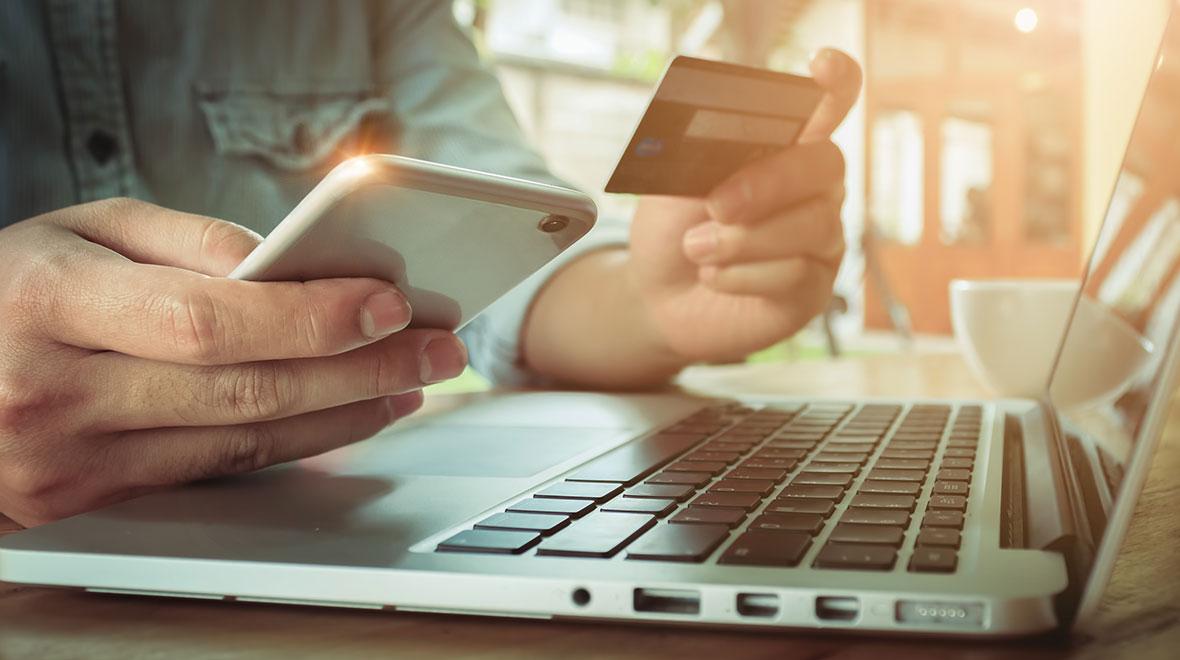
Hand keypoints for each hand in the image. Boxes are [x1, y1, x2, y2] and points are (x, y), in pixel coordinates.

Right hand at [0, 198, 466, 525]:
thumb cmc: (10, 287)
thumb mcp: (81, 229)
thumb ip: (186, 239)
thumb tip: (288, 267)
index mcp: (50, 305)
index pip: (206, 319)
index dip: (308, 316)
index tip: (390, 302)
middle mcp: (54, 392)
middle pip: (242, 389)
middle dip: (359, 369)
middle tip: (436, 348)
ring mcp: (69, 460)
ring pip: (241, 441)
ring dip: (343, 413)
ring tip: (410, 382)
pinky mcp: (89, 502)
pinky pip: (216, 470)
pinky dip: (293, 444)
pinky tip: (345, 419)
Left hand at [629, 48, 861, 361]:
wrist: (657, 296)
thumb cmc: (674, 229)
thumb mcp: (676, 184)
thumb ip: (705, 156)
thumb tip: (719, 130)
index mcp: (785, 147)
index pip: (829, 103)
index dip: (836, 82)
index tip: (820, 63)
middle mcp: (815, 189)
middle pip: (827, 164)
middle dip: (771, 182)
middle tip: (717, 205)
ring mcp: (821, 240)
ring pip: (815, 225)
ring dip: (746, 239)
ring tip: (695, 247)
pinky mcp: (813, 289)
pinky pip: (798, 275)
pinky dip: (743, 276)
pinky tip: (712, 276)